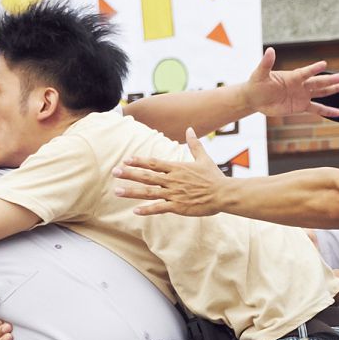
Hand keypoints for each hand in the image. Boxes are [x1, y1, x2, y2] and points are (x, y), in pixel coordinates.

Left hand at [113, 129, 230, 216]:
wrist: (224, 194)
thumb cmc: (214, 176)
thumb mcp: (204, 158)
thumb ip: (194, 144)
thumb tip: (190, 128)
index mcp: (177, 168)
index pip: (154, 163)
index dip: (139, 161)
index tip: (126, 160)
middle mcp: (172, 180)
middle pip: (147, 176)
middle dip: (129, 174)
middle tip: (114, 172)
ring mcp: (174, 193)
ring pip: (149, 192)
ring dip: (132, 192)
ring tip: (117, 191)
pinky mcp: (178, 206)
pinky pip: (160, 208)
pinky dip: (147, 210)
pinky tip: (135, 211)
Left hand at [243, 46, 338, 122]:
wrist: (255, 98)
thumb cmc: (257, 83)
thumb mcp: (260, 73)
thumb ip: (266, 63)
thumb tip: (270, 50)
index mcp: (292, 76)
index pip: (306, 72)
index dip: (314, 69)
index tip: (324, 64)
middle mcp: (300, 85)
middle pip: (319, 82)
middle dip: (332, 80)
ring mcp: (302, 95)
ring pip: (322, 93)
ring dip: (334, 89)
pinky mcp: (300, 106)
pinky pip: (316, 108)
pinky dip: (327, 110)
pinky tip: (338, 112)